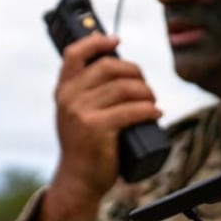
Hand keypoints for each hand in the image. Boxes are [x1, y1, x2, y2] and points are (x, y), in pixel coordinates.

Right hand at [52, 31, 160, 203]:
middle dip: (136, 73)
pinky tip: (156, 114)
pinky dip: (150, 110)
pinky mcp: (96, 128)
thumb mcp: (79, 112)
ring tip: (152, 103)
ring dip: (147, 93)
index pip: (74, 54)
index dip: (97, 42)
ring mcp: (80, 112)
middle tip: (146, 88)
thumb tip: (119, 63)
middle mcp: (69, 98)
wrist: (79, 180)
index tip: (116, 40)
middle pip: (110, 67)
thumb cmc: (88, 143)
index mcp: (64, 90)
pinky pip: (133, 109)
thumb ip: (89, 91)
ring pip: (125, 88)